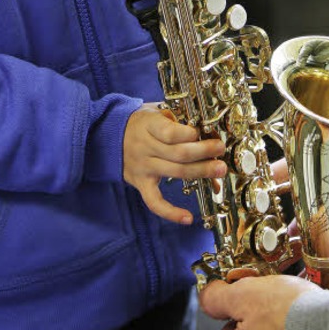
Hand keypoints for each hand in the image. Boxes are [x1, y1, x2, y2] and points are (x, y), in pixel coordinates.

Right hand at [123, 103, 225, 223]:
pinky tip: (188, 218)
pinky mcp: (141, 184)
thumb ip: (176, 119)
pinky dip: (170, 212)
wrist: (108, 135)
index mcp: (148, 125)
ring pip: (175, 173)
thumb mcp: (155, 110)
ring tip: (220, 170)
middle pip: (178, 154)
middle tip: (221, 149)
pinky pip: (154, 202)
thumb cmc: (140, 122)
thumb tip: (204, 132)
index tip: (202, 131)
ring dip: (200, 172)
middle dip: (204, 152)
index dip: (188, 133)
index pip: (169, 132)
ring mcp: (143, 168)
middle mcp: (145, 147)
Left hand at [199, 274, 312, 329]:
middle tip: (270, 293)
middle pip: (250, 329)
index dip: (234, 307)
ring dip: (278, 310)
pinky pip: (293, 329)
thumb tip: (205, 296)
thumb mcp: (243, 295)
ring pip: (272, 328)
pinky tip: (303, 305)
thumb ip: (218, 297)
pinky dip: (296, 316)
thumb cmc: (287, 311)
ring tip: (289, 296)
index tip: (246, 293)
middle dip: (258, 309)